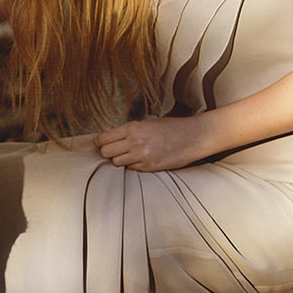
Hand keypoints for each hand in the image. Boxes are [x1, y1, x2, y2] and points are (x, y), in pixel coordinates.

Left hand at [97, 116, 211, 171]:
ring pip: (116, 163)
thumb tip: (115, 138)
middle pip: (106, 153)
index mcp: (132, 128)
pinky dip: (132, 166)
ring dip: (119, 160)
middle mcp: (134, 142)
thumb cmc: (172, 127)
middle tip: (113, 151)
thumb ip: (131, 130)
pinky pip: (131, 169)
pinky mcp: (149, 167)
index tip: (100, 144)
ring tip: (128, 156)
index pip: (103, 139)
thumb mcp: (149, 122)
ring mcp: (141, 156)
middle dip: (107, 152)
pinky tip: (140, 160)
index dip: (99, 143)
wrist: (193, 136)